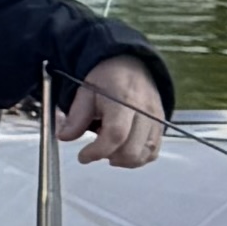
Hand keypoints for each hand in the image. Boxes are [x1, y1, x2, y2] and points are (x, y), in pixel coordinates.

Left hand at [59, 54, 171, 169]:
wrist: (130, 66)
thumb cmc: (107, 79)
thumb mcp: (86, 92)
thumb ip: (76, 116)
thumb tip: (64, 137)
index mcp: (123, 101)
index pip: (116, 134)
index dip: (98, 151)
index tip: (83, 156)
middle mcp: (145, 112)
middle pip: (131, 151)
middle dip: (109, 156)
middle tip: (97, 147)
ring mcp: (156, 120)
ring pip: (143, 155)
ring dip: (123, 159)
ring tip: (110, 145)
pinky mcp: (161, 126)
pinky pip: (152, 153)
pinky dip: (137, 157)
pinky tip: (124, 148)